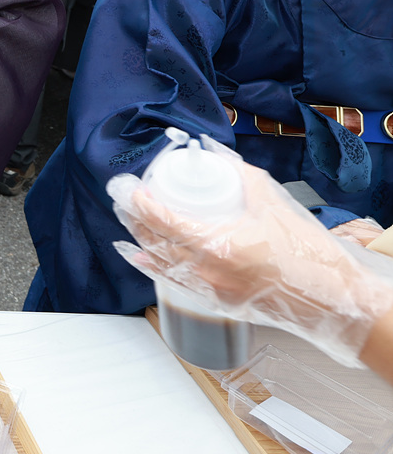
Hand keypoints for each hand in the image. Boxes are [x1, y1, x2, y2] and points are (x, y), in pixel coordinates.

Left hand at [109, 160, 392, 365]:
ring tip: (130, 219)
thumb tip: (209, 150)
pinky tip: (140, 255)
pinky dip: (153, 267)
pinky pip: (174, 282)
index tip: (127, 188)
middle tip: (123, 198)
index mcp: (220, 244)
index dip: (139, 203)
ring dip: (140, 239)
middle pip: (154, 241)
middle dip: (133, 218)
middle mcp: (208, 270)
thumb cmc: (306, 251)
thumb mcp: (272, 201)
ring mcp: (210, 290)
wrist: (331, 296)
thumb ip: (238, 173)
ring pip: (161, 262)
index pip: (163, 221)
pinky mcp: (217, 302)